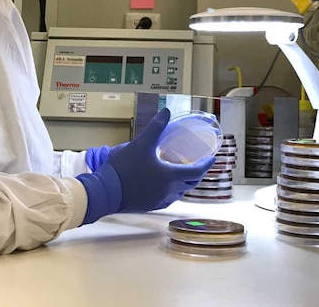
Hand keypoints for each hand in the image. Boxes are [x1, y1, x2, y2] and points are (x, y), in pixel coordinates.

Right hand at [76, 108, 213, 223]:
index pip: (196, 172)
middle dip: (197, 175)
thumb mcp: (142, 143)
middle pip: (190, 184)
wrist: (106, 191)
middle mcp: (168, 191)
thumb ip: (156, 127)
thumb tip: (166, 111)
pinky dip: (170, 192)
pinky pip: (166, 200)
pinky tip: (163, 187)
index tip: (212, 159)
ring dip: (183, 184)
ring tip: (181, 175)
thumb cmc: (125, 167)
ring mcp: (158, 201)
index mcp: (170, 176)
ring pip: (178, 193)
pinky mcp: (148, 206)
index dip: (206, 165)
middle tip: (199, 165)